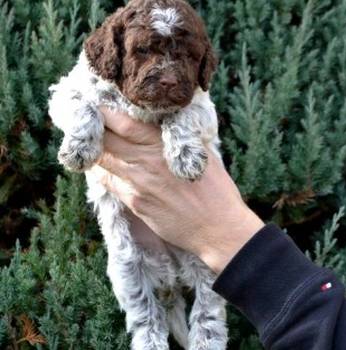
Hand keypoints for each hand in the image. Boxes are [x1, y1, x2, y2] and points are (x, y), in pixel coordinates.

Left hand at [97, 107, 264, 273]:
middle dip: (93, 129)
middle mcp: (146, 163)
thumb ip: (178, 140)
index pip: (125, 124)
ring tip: (87, 141)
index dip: (105, 113)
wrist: (217, 227)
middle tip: (84, 120)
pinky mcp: (135, 204)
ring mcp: (138, 185)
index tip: (96, 105)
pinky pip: (109, 184)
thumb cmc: (216, 189)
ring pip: (104, 162)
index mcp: (164, 146)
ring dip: (93, 150)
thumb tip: (162, 126)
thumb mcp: (203, 153)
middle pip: (108, 141)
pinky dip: (99, 172)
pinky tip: (96, 165)